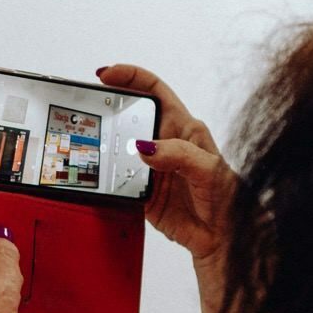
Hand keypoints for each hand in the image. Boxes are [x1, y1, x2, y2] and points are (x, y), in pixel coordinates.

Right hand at [97, 64, 236, 268]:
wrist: (222, 237)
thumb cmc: (227, 198)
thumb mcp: (209, 170)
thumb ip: (180, 155)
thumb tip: (145, 148)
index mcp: (182, 127)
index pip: (154, 91)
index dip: (130, 77)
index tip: (107, 75)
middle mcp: (163, 143)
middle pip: (129, 114)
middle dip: (107, 106)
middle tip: (88, 106)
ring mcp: (149, 166)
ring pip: (117, 145)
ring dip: (102, 141)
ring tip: (85, 138)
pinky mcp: (139, 190)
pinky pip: (114, 176)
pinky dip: (102, 173)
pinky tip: (94, 170)